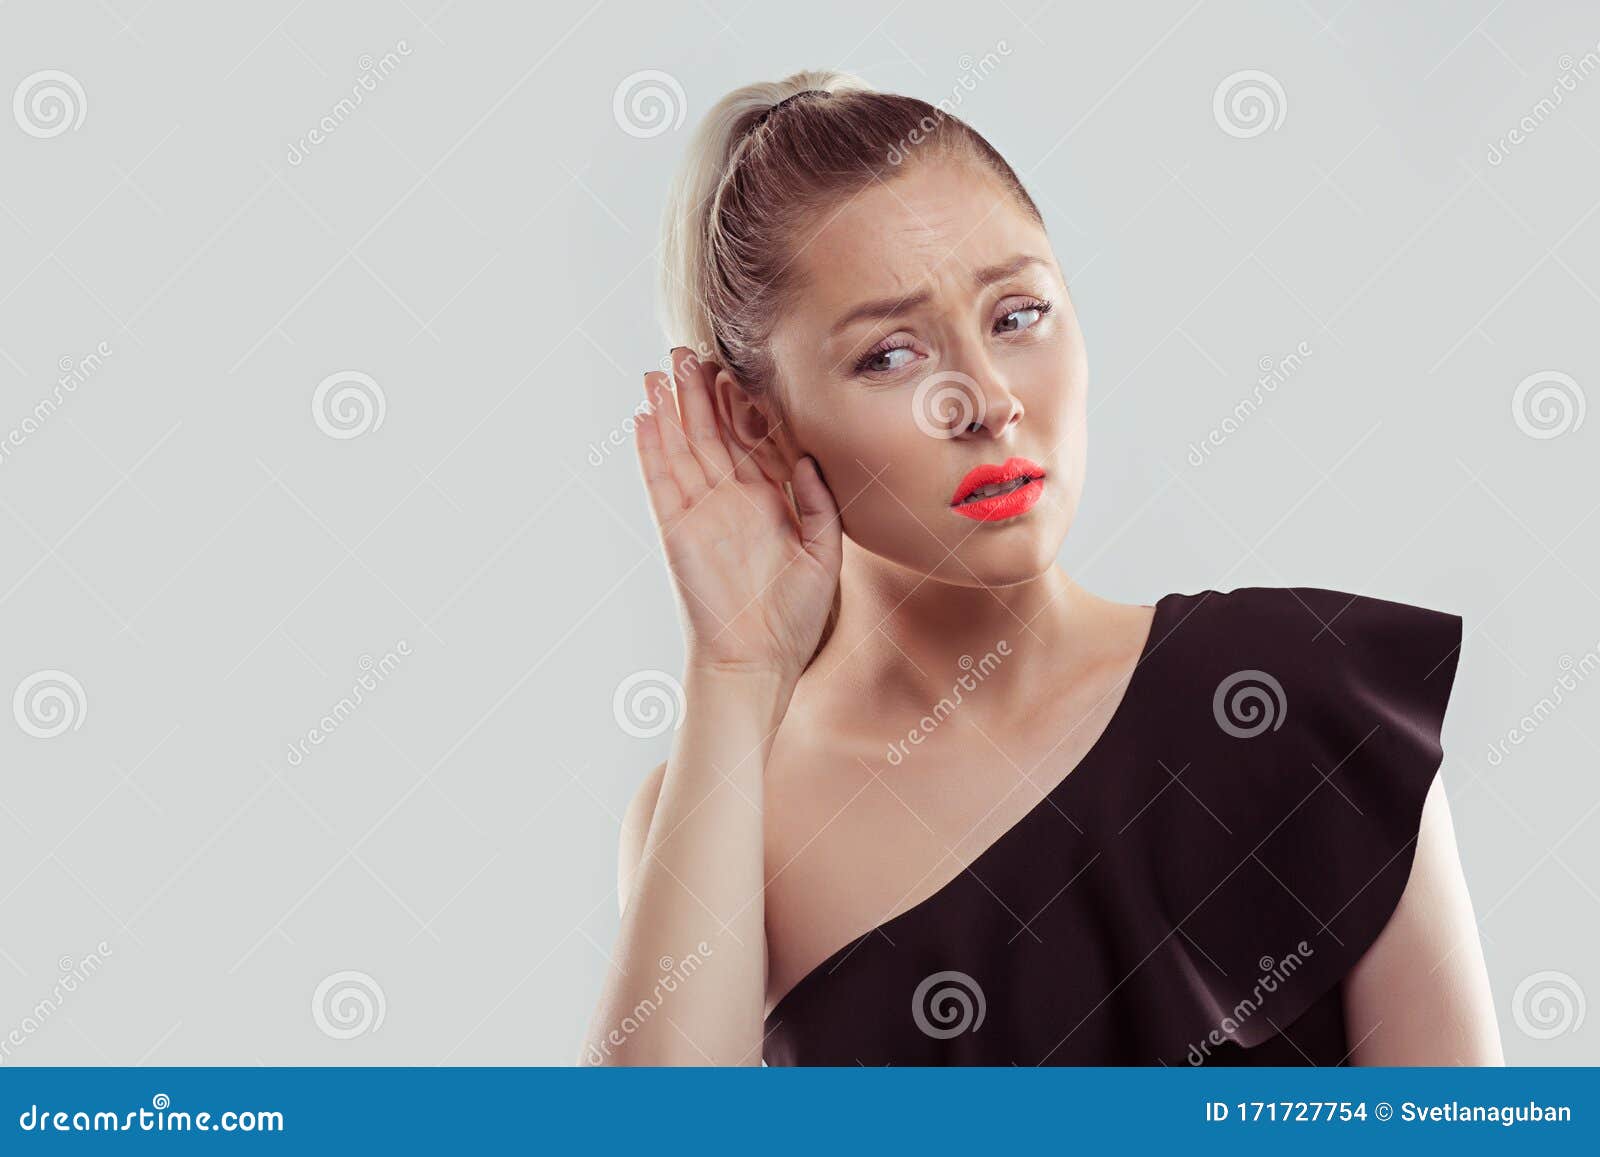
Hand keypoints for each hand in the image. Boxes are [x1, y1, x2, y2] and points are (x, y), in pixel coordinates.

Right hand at [635, 349, 842, 681]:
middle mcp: (729, 501)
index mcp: (765, 503)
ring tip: (661, 368)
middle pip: (710, 434)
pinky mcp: (677, 529)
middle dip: (699, 392)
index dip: (741, 405)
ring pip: (682, 447)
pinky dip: (650, 449)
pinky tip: (643, 416)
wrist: (759, 659)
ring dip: (671, 408)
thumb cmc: (794, 617)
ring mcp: (700, 512)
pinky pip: (660, 481)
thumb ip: (816, 502)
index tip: (737, 367)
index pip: (750, 442)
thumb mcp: (823, 552)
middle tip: (688, 350)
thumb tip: (808, 456)